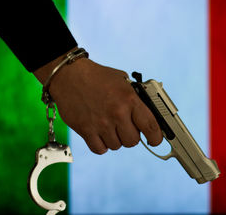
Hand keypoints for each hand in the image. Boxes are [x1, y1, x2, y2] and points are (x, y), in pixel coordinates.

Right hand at [34, 50, 162, 153]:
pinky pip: (100, 149)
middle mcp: (117, 113)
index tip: (155, 140)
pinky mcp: (85, 130)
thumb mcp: (122, 80)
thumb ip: (135, 97)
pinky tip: (100, 134)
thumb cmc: (97, 76)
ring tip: (109, 126)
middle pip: (133, 141)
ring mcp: (101, 123)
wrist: (70, 75)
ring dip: (115, 139)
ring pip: (117, 146)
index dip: (156, 137)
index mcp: (130, 99)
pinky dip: (102, 145)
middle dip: (131, 136)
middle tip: (125, 127)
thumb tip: (148, 112)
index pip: (150, 126)